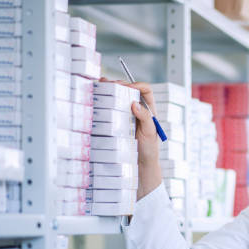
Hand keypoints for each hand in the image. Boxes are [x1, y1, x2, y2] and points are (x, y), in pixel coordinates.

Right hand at [99, 77, 160, 199]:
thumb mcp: (150, 134)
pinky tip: (98, 93)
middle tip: (109, 84)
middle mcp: (138, 109)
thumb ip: (145, 118)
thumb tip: (135, 104)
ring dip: (111, 88)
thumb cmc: (149, 149)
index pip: (146, 91)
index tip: (128, 88)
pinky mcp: (118, 120)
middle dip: (120, 84)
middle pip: (131, 90)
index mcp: (149, 110)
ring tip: (101, 84)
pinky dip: (105, 98)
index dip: (137, 85)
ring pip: (120, 96)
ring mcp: (127, 114)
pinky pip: (113, 106)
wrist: (140, 164)